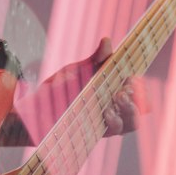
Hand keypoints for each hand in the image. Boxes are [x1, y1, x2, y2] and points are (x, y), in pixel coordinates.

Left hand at [15, 36, 140, 139]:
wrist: (35, 110)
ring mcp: (106, 123)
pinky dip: (115, 121)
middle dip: (137, 98)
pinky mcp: (96, 134)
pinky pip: (114, 131)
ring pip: (131, 123)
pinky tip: (106, 110)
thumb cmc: (58, 89)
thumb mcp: (76, 71)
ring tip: (118, 97)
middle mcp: (114, 109)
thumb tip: (107, 40)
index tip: (133, 77)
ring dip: (130, 111)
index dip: (141, 87)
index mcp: (113, 92)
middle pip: (140, 109)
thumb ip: (94, 60)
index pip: (138, 92)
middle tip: (125, 88)